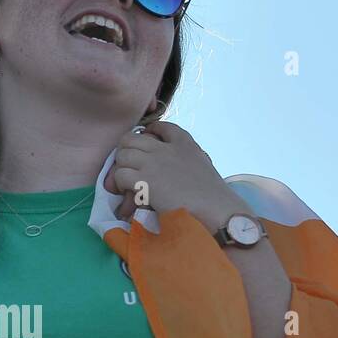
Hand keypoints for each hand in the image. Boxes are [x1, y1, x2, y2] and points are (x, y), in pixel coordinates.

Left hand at [107, 122, 251, 228]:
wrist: (217, 211)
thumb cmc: (213, 196)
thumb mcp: (201, 165)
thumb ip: (184, 158)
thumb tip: (164, 166)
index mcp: (184, 143)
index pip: (160, 126)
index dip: (147, 133)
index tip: (145, 143)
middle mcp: (166, 149)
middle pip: (130, 138)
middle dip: (126, 151)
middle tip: (129, 166)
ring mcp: (154, 163)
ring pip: (122, 155)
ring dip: (121, 168)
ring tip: (126, 182)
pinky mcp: (145, 180)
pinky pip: (120, 174)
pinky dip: (120, 184)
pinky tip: (129, 192)